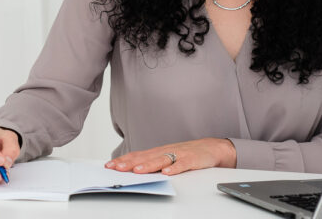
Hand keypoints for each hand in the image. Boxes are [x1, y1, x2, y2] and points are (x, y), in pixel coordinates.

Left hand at [105, 138, 236, 175]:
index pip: (138, 155)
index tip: (110, 165)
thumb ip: (153, 163)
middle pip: (146, 157)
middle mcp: (167, 151)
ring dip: (149, 165)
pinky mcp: (192, 160)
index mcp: (159, 151)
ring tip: (137, 170)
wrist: (212, 148)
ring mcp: (179, 155)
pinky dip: (175, 169)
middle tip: (116, 168)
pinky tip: (167, 173)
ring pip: (162, 160)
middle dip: (130, 163)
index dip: (124, 160)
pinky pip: (182, 165)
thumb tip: (133, 170)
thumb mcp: (168, 157)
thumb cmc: (187, 153)